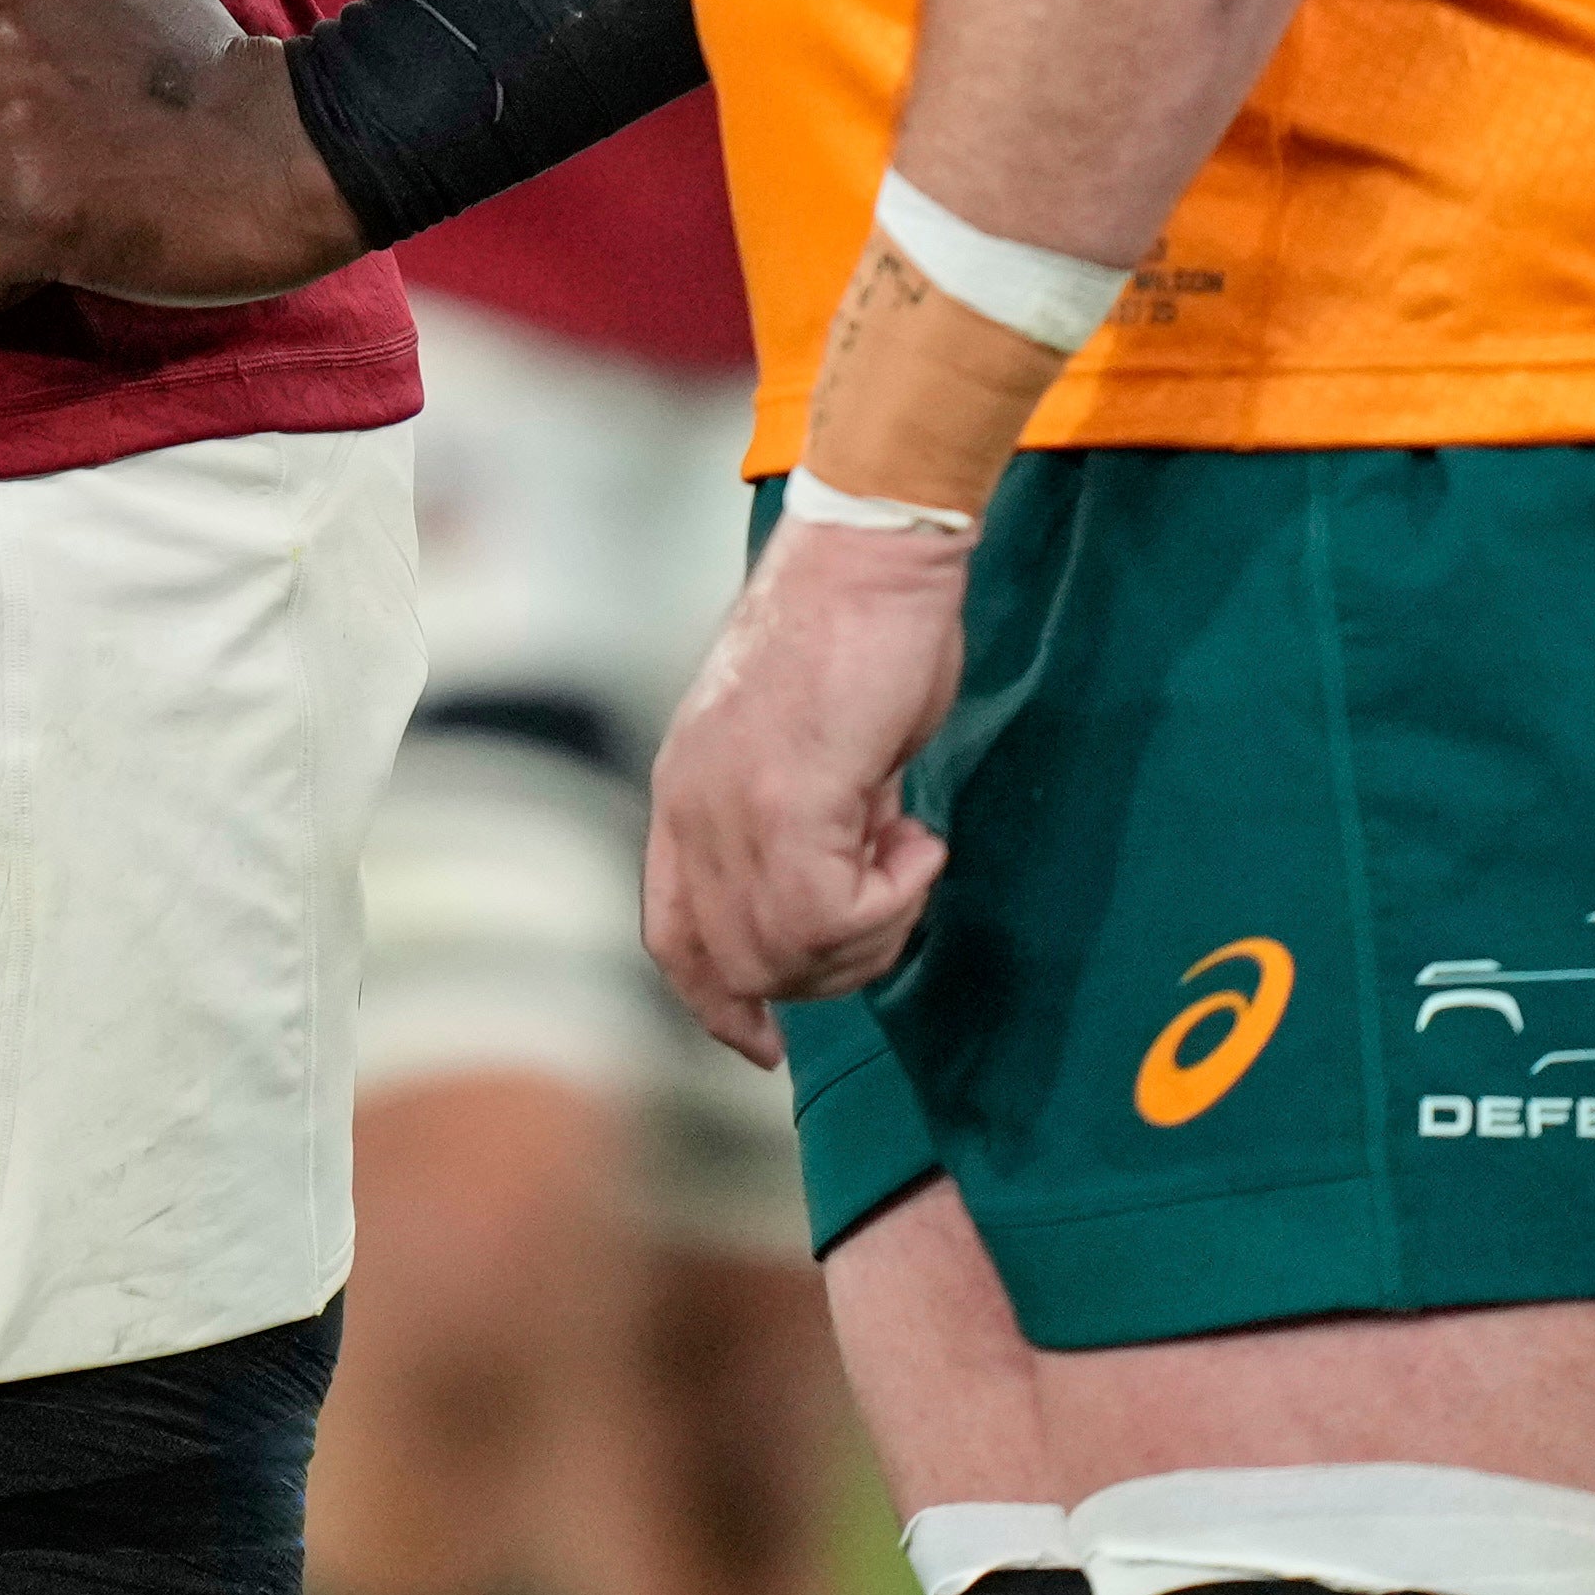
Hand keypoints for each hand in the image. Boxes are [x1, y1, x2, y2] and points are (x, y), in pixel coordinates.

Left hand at [643, 515, 971, 1062]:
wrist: (872, 551)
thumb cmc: (857, 633)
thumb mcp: (805, 747)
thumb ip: (798, 825)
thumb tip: (831, 899)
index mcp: (684, 794)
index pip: (674, 938)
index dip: (718, 1003)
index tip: (766, 1043)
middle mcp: (692, 807)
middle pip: (744, 963)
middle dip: (836, 961)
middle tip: (895, 889)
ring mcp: (734, 807)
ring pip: (794, 951)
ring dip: (874, 929)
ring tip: (908, 850)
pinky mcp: (790, 801)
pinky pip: (839, 914)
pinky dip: (897, 895)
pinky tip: (919, 835)